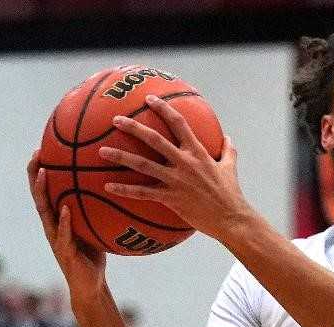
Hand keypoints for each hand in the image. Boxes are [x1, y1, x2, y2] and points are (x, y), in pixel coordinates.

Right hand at [27, 151, 107, 305]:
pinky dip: (64, 221)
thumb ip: (101, 211)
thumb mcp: (98, 228)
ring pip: (44, 211)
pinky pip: (62, 234)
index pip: (47, 190)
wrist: (91, 285)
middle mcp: (52, 225)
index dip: (42, 170)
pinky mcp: (64, 251)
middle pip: (39, 195)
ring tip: (44, 173)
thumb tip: (120, 190)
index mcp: (58, 218)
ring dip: (42, 191)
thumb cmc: (95, 255)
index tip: (43, 148)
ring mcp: (56, 238)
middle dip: (36, 173)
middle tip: (37, 153)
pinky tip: (65, 209)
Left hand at [101, 95, 252, 242]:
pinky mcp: (171, 198)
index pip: (179, 124)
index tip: (149, 99)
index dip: (163, 109)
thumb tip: (228, 138)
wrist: (232, 219)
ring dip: (120, 156)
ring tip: (102, 151)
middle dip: (133, 127)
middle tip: (116, 119)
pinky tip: (108, 186)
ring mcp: (176, 181)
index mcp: (198, 153)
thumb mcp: (230, 169)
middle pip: (154, 139)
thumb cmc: (231, 194)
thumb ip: (228, 151)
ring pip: (142, 165)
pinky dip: (125, 189)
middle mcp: (184, 163)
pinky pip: (143, 193)